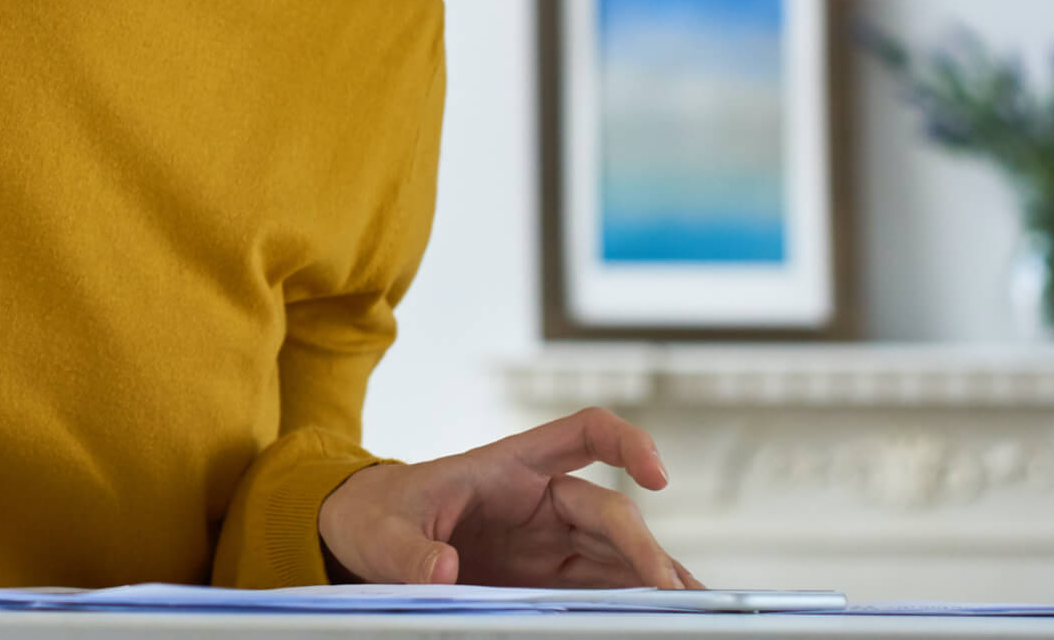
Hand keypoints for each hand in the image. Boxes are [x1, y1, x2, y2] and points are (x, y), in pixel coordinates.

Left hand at [316, 405, 704, 590]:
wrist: (363, 539)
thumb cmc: (375, 516)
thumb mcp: (380, 531)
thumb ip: (408, 552)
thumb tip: (442, 571)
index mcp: (508, 467)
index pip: (583, 433)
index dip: (626, 443)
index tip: (657, 476)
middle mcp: (540, 501)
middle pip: (609, 512)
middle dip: (642, 548)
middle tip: (668, 592)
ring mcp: (546, 542)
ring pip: (616, 554)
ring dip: (652, 579)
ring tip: (690, 610)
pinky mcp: (543, 580)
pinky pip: (598, 587)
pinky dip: (630, 602)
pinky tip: (658, 620)